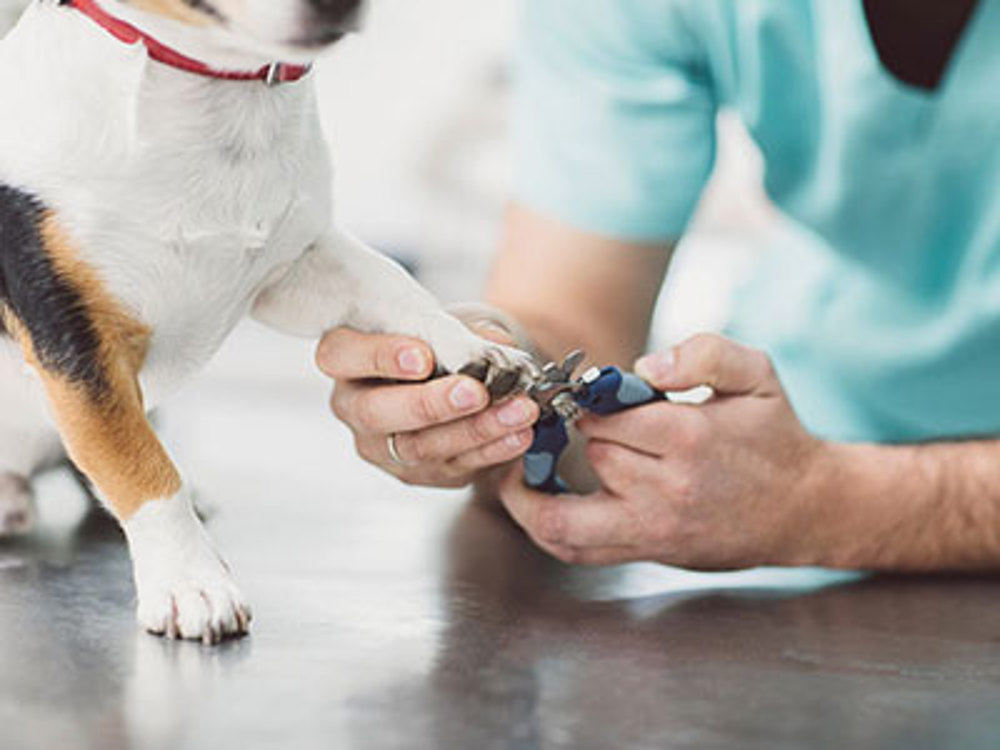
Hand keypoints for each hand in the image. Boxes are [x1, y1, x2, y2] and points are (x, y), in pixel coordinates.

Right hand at [317, 328, 539, 487]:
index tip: (422, 356)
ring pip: (420, 447)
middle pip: (377, 412)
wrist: (448, 379)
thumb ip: (461, 333)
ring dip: (475, 429)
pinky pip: (452, 466)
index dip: (380, 356)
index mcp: (345, 358)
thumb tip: (499, 350)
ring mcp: (380, 446)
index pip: (342, 355)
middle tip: (474, 393)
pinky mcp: (414, 472)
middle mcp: (353, 407)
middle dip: (430, 404)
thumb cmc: (433, 345)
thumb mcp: (440, 327)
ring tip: (517, 411)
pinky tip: (518, 435)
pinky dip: (491, 449)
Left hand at [499, 334, 829, 569]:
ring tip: (517, 466)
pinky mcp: (649, 552)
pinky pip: (577, 550)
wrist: (805, 509)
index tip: (581, 393)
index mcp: (688, 437)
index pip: (607, 414)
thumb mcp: (757, 374)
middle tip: (564, 419)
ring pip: (564, 515)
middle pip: (592, 453)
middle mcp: (666, 488)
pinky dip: (544, 529)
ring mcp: (654, 528)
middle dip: (579, 432)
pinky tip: (531, 503)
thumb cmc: (775, 436)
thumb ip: (705, 352)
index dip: (588, 399)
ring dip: (534, 490)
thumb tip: (645, 366)